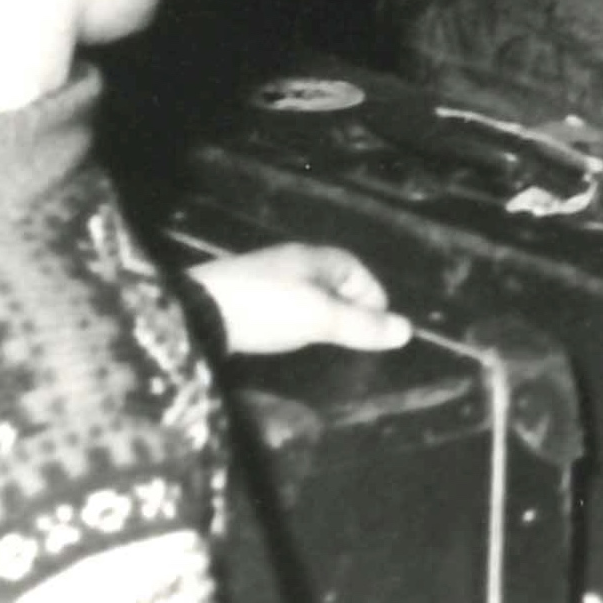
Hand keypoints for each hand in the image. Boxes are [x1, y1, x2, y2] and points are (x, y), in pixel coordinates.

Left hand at [185, 242, 410, 356]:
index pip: (355, 269)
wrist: (193, 312)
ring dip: (320, 316)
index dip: (373, 295)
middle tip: (357, 339)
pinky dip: (294, 322)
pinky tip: (288, 342)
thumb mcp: (320, 318)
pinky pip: (281, 307)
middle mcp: (289, 262)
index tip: (381, 327)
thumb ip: (361, 326)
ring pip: (304, 295)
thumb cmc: (265, 308)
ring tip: (326, 344)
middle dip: (349, 306)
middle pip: (331, 280)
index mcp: (313, 258)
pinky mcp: (239, 299)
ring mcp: (261, 279)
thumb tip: (408, 330)